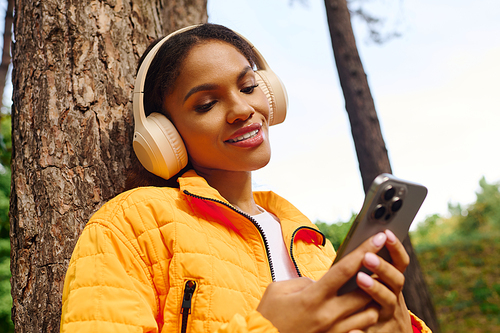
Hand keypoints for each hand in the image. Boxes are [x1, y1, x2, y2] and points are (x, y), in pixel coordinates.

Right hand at [256, 232, 393, 332]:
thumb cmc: (268, 316)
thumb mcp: (278, 291)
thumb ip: (302, 282)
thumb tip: (320, 282)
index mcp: (312, 297)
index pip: (345, 269)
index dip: (364, 251)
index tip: (379, 238)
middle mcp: (327, 315)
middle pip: (365, 292)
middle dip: (375, 277)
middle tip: (377, 267)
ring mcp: (333, 332)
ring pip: (369, 315)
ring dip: (370, 302)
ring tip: (365, 292)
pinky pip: (360, 331)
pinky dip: (362, 321)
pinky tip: (355, 314)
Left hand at [356, 230, 411, 332]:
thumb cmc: (374, 304)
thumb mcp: (378, 285)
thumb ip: (371, 266)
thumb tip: (366, 240)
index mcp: (392, 284)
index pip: (400, 263)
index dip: (396, 248)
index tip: (386, 232)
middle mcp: (394, 299)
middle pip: (395, 281)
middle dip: (382, 267)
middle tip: (367, 256)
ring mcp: (388, 317)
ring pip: (386, 303)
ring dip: (375, 289)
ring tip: (360, 278)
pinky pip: (371, 332)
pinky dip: (362, 330)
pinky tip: (351, 327)